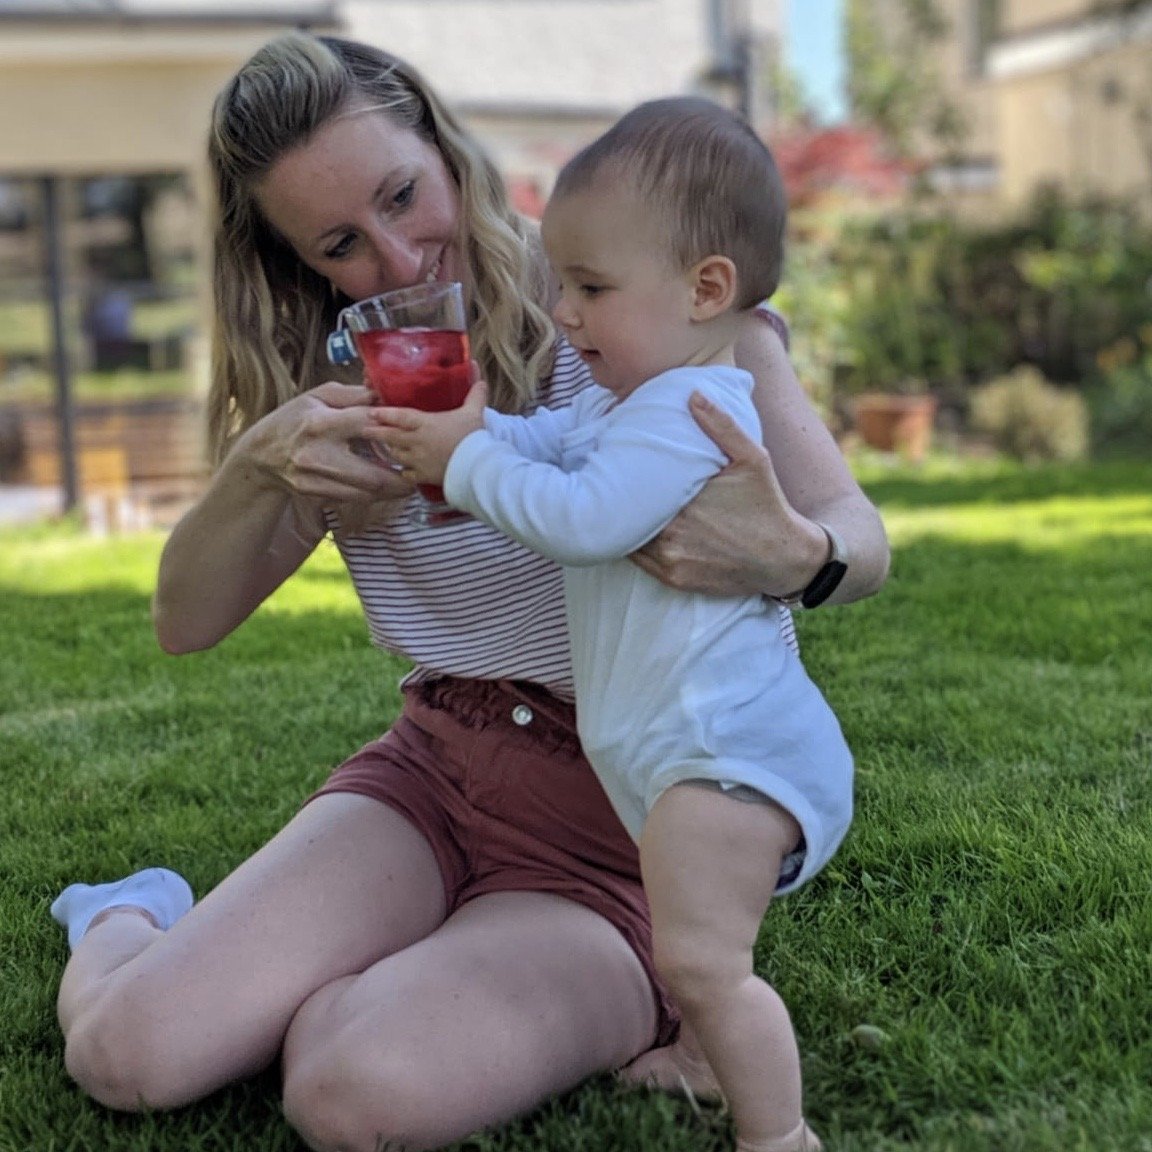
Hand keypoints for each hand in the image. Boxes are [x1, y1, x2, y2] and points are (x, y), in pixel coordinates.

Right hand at [238, 382, 415, 503]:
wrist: (260, 454)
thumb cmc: (294, 419)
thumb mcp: (317, 397)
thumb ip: (352, 395)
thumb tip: (385, 395)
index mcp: (320, 422)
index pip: (367, 425)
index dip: (394, 430)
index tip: (413, 435)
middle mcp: (317, 454)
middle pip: (372, 475)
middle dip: (401, 479)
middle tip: (420, 474)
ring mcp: (314, 478)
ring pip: (365, 492)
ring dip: (391, 490)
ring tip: (408, 483)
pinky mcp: (314, 494)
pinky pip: (352, 498)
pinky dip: (372, 495)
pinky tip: (385, 489)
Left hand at [368, 378, 487, 484]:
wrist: (475, 467)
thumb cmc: (473, 437)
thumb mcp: (474, 412)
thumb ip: (475, 395)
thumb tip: (480, 377)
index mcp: (425, 423)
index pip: (400, 416)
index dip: (384, 413)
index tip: (372, 412)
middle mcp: (416, 441)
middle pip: (391, 436)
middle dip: (376, 432)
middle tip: (364, 429)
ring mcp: (418, 460)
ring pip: (396, 454)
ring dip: (390, 450)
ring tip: (384, 447)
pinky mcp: (423, 476)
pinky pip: (407, 474)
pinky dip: (404, 472)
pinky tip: (403, 470)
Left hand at [630, 391, 824, 596]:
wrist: (784, 558)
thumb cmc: (766, 504)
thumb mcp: (752, 459)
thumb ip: (721, 426)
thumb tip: (693, 394)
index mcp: (685, 501)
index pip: (635, 487)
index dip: (622, 475)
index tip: (613, 461)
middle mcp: (672, 534)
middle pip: (628, 513)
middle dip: (620, 498)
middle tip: (608, 481)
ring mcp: (671, 560)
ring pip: (629, 538)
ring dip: (623, 523)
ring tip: (614, 504)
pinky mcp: (674, 579)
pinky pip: (638, 562)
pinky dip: (632, 546)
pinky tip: (630, 529)